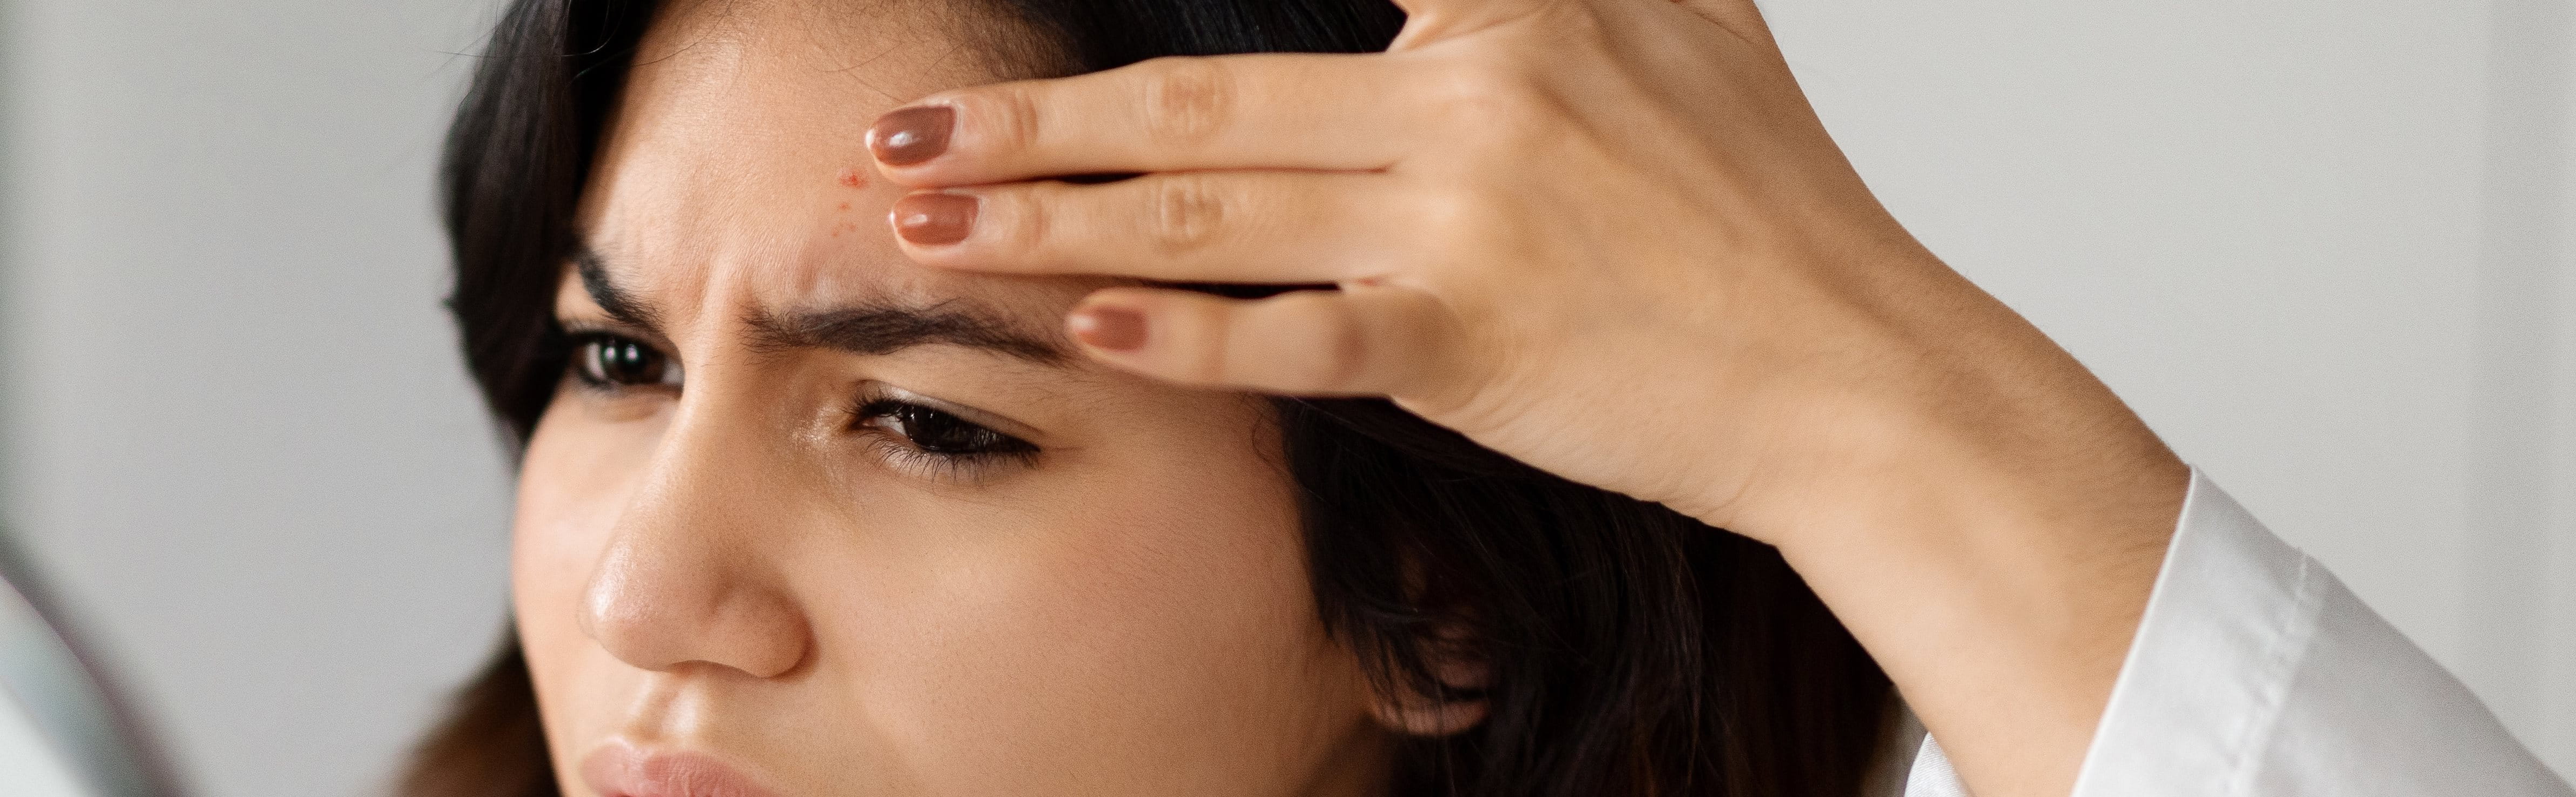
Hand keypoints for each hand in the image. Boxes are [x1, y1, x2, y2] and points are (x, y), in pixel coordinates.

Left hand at [867, 2, 2188, 795]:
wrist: (1853, 373)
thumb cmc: (1765, 213)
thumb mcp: (1687, 26)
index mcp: (1512, 10)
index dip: (1143, 38)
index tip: (1031, 33)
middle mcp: (1474, 97)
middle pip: (1199, 106)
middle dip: (1029, 123)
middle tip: (899, 135)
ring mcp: (1466, 218)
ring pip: (1210, 216)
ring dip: (1047, 222)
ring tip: (928, 223)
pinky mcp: (1469, 337)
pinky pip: (1295, 335)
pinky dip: (1184, 333)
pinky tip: (1083, 326)